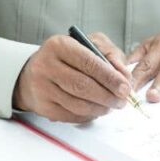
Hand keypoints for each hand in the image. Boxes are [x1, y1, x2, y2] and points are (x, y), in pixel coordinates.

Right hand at [13, 32, 132, 122]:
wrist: (34, 72)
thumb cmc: (66, 57)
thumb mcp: (88, 44)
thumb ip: (110, 55)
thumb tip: (124, 76)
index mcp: (60, 45)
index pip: (89, 63)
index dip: (110, 77)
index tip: (125, 87)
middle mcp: (47, 65)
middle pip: (83, 86)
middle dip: (108, 96)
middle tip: (122, 101)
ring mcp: (42, 87)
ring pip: (78, 104)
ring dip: (100, 108)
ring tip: (111, 106)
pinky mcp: (42, 106)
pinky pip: (70, 116)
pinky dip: (88, 116)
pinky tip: (95, 110)